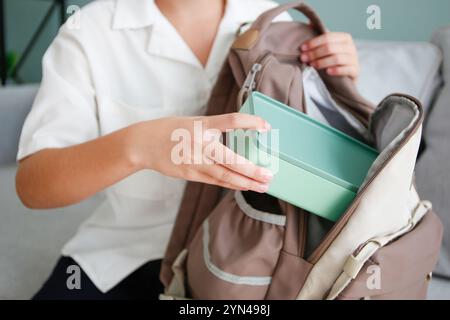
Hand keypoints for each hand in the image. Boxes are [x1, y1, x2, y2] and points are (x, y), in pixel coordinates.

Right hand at [127, 113, 273, 192]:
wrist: (144, 144)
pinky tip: (245, 187)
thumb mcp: (194, 122)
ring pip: (225, 175)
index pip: (231, 121)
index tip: (266, 126)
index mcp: (202, 125)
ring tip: (263, 186)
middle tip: (269, 175)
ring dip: (246, 182)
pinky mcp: (191, 174)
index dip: (250, 123)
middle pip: (231, 160)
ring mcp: (194, 162)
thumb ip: (215, 129)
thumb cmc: (172, 130)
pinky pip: (215, 181)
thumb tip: (240, 137)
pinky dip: (231, 184)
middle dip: (252, 170)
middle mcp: (199, 144)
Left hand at [300, 32, 359, 80]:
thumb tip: (310, 23)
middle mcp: (350, 47)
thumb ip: (320, 37)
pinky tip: (327, 72)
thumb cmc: (333, 59)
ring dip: (322, 62)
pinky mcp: (355, 70)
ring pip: (337, 58)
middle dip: (315, 53)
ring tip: (312, 65)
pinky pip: (346, 69)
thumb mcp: (328, 47)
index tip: (302, 48)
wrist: (345, 76)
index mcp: (344, 37)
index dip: (314, 42)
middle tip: (303, 58)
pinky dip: (336, 70)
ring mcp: (354, 59)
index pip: (327, 37)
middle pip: (330, 48)